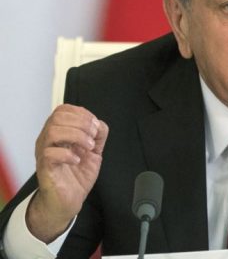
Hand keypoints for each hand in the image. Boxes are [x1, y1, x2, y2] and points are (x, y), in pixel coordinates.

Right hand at [26, 104, 108, 241]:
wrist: (69, 200)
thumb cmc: (77, 175)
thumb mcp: (94, 151)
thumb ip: (98, 135)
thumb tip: (99, 124)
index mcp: (59, 132)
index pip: (63, 110)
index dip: (81, 113)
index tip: (94, 125)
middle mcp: (48, 140)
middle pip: (58, 117)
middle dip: (81, 123)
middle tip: (92, 136)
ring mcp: (44, 153)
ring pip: (53, 131)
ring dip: (76, 136)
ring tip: (88, 147)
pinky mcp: (45, 168)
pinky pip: (50, 153)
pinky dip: (68, 154)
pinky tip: (77, 160)